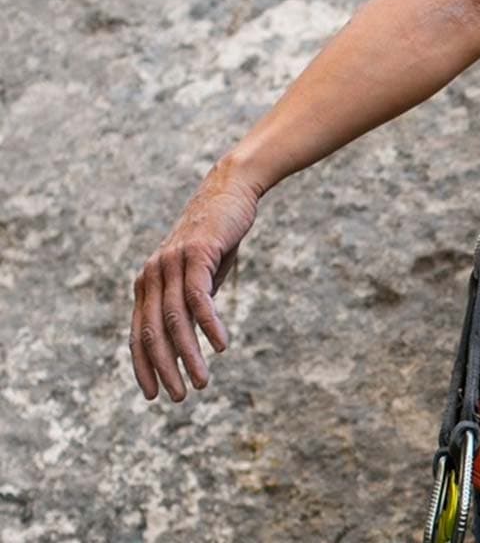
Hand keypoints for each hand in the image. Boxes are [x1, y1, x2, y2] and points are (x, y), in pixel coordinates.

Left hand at [130, 165, 258, 401]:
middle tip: (179, 398)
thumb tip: (192, 337)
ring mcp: (171, 264)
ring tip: (201, 382)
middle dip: (164, 370)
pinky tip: (220, 346)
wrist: (229, 192)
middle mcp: (152, 276)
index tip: (154, 396)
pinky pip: (198, 298)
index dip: (143, 367)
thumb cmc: (216, 237)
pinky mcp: (196, 254)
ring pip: (175, 321)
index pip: (139, 335)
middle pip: (152, 334)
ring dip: (188, 356)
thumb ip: (189, 302)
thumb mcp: (199, 274)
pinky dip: (208, 325)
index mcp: (147, 285)